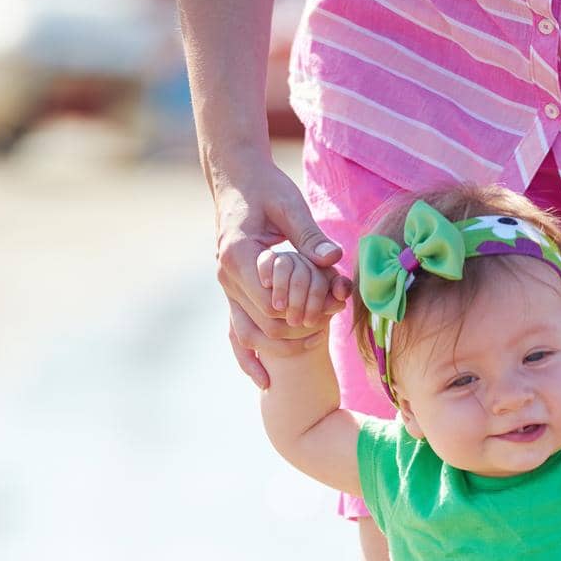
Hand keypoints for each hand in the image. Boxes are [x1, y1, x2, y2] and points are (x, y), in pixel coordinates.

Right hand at [213, 155, 351, 387]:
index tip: (332, 308)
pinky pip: (235, 333)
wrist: (236, 178)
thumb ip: (310, 235)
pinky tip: (266, 382)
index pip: (273, 305)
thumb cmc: (266, 188)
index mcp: (238, 257)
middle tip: (331, 327)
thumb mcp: (290, 206)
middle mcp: (227, 277)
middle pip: (264, 326)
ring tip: (316, 344)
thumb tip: (334, 259)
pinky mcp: (232, 293)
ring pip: (248, 337)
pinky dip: (248, 359)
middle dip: (299, 332)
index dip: (303, 313)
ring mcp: (227, 288)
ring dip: (280, 348)